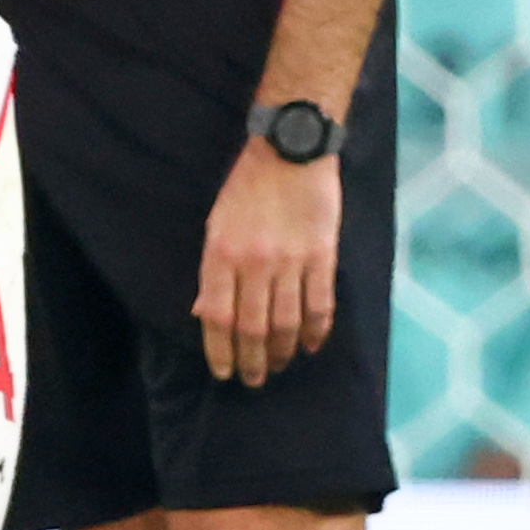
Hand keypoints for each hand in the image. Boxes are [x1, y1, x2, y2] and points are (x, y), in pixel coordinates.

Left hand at [191, 134, 343, 387]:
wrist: (290, 150)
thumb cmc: (246, 188)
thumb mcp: (216, 225)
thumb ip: (213, 272)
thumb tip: (206, 314)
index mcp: (222, 254)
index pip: (218, 318)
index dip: (220, 352)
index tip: (224, 373)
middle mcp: (254, 263)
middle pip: (252, 327)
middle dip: (252, 361)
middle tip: (254, 379)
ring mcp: (291, 260)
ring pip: (287, 322)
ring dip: (283, 351)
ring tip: (280, 365)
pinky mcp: (322, 255)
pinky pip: (320, 304)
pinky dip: (317, 331)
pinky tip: (312, 345)